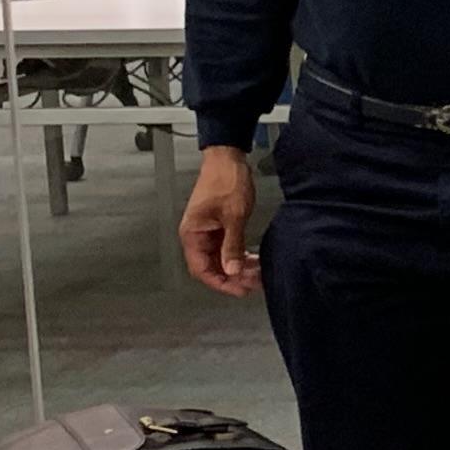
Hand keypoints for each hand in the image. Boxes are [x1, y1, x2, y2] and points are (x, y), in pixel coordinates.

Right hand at [179, 145, 260, 296]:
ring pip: (220, 258)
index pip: (201, 269)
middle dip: (232, 276)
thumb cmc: (227, 182)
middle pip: (210, 266)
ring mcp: (207, 232)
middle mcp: (196, 236)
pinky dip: (238, 255)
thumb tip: (232, 271)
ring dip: (237, 267)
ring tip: (257, 272)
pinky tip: (253, 260)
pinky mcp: (218, 227)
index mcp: (192, 234)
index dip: (220, 283)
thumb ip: (232, 245)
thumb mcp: (233, 217)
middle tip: (255, 282)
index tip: (240, 290)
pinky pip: (226, 248)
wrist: (228, 159)